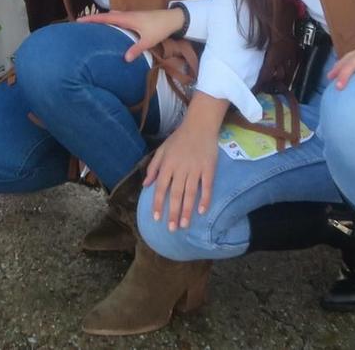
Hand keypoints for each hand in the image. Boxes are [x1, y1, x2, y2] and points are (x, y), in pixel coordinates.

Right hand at [79, 8, 185, 61]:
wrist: (173, 18)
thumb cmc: (160, 28)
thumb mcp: (148, 41)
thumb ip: (136, 49)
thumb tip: (125, 59)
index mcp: (127, 19)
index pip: (106, 18)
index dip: (92, 19)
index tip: (79, 20)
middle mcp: (127, 15)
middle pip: (106, 16)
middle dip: (94, 19)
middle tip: (82, 24)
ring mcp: (131, 15)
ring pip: (113, 16)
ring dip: (103, 19)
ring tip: (94, 26)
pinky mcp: (136, 17)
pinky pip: (119, 18)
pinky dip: (111, 20)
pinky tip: (112, 27)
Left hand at [144, 95, 223, 229]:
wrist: (200, 124)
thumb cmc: (179, 138)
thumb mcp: (161, 149)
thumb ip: (153, 167)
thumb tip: (145, 185)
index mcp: (167, 164)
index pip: (161, 187)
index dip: (158, 203)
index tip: (156, 218)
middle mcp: (180, 168)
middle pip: (175, 194)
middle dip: (172, 212)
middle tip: (171, 229)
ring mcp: (195, 168)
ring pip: (190, 193)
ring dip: (187, 210)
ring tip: (184, 225)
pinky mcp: (209, 168)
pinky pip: (207, 186)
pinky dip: (205, 199)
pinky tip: (202, 211)